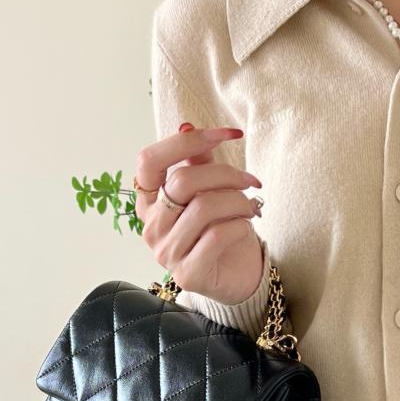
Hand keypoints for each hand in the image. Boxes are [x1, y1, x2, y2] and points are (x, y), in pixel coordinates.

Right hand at [134, 125, 264, 305]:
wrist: (238, 274)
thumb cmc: (221, 229)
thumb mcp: (209, 189)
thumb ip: (197, 162)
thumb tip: (187, 126)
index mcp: (148, 202)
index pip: (149, 161)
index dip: (185, 141)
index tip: (226, 134)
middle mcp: (150, 227)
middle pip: (182, 181)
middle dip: (226, 174)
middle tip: (251, 181)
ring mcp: (166, 253)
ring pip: (203, 207)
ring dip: (238, 201)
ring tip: (251, 207)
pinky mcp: (188, 274)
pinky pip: (218, 235)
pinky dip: (239, 225)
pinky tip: (246, 226)